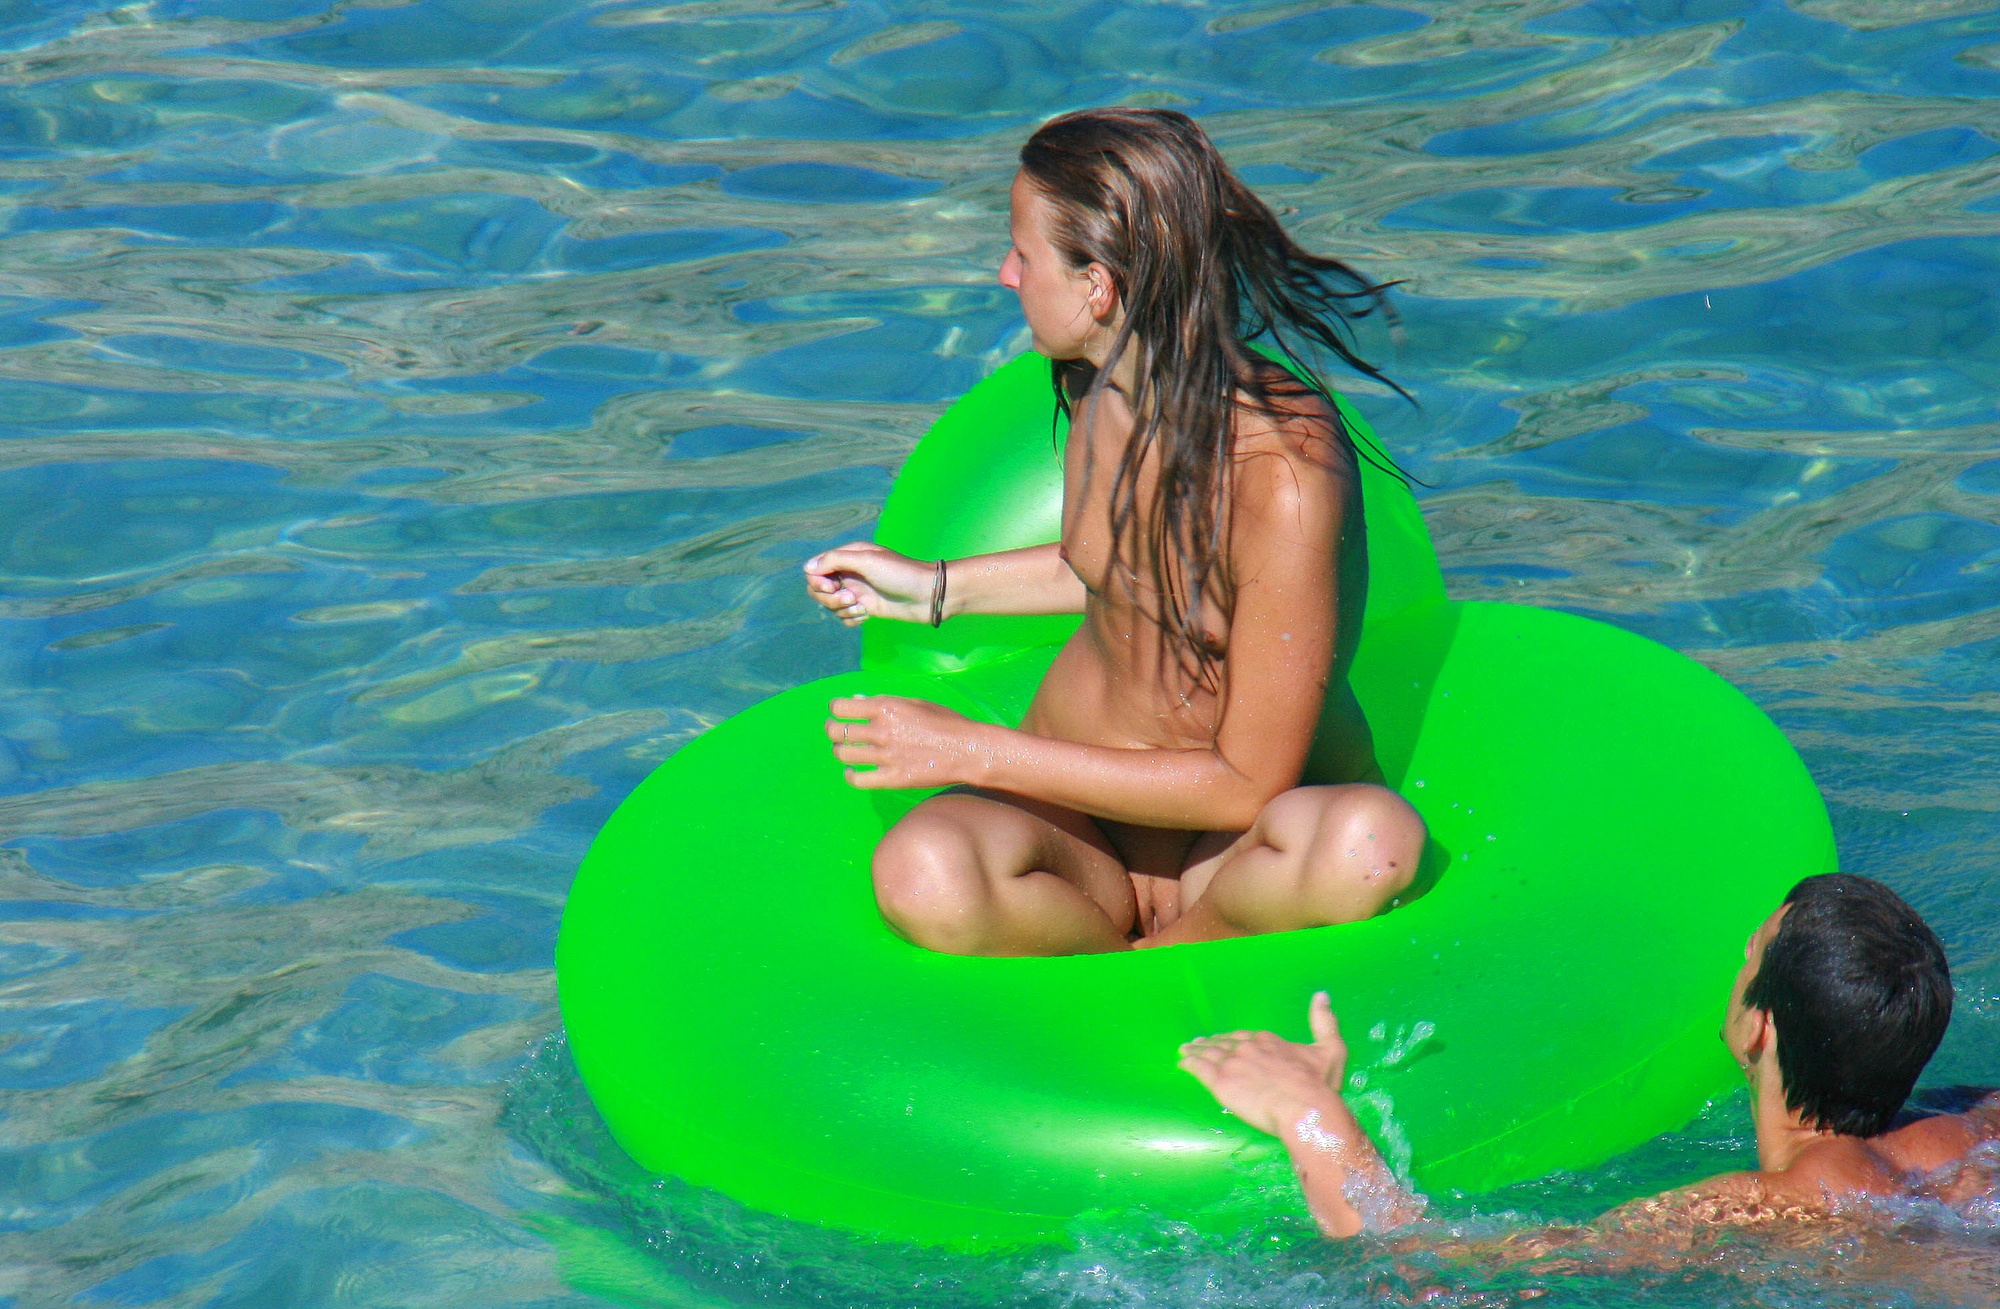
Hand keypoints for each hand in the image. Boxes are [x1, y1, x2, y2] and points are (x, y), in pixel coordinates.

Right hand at [804, 543, 937, 625]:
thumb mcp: (866, 560)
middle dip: (829, 598)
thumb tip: (807, 568)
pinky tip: (866, 616)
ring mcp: (859, 592)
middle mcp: (851, 573)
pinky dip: (851, 619)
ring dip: (842, 609)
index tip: (833, 586)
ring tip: (862, 607)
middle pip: (820, 589)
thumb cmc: (899, 573)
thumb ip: (835, 560)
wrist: (927, 595)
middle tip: (851, 598)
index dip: (819, 581)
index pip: (816, 569)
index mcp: (849, 556)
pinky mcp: (867, 609)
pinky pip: (845, 617)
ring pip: (832, 605)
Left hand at [826, 695, 990, 788]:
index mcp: (886, 707)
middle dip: (832, 730)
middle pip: (837, 732)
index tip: (839, 713)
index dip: (836, 710)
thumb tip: (856, 701)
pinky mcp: (892, 778)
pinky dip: (850, 775)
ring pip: (844, 755)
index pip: (841, 707)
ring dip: (840, 751)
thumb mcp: (916, 703)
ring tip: (845, 751)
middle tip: (836, 732)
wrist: (967, 750)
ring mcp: (886, 756)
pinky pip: (858, 779)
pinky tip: (853, 772)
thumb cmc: (946, 721)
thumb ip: (884, 702)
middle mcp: (882, 730)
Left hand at [1178, 991, 1350, 1137]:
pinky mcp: (1221, 1082)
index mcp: (1268, 1041)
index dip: (1232, 1039)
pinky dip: (1190, 1064)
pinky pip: (1199, 1069)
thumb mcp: (1331, 1049)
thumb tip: (1321, 995)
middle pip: (1223, 1044)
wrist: (1306, 1109)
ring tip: (1186, 1051)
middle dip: (1210, 1044)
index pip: (1244, 1037)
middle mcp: (1247, 1047)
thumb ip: (1324, 1021)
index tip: (1224, 1040)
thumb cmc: (1319, 1085)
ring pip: (1208, 1054)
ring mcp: (1232, 1064)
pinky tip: (1183, 1063)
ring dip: (1196, 1051)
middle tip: (1197, 1045)